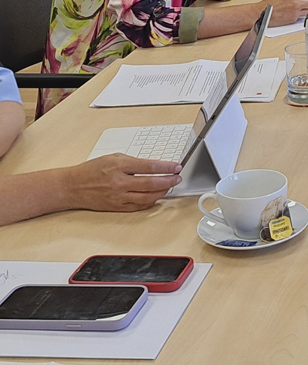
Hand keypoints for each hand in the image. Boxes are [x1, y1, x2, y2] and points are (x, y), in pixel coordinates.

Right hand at [66, 154, 181, 211]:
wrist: (72, 186)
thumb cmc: (92, 170)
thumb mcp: (114, 157)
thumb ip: (134, 162)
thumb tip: (154, 166)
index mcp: (119, 166)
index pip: (150, 167)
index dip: (167, 167)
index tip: (176, 166)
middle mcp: (119, 183)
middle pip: (151, 183)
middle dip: (169, 180)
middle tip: (177, 177)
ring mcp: (118, 197)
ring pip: (147, 197)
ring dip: (162, 192)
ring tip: (169, 186)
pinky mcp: (116, 207)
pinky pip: (138, 206)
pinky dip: (150, 201)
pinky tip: (156, 196)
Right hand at [266, 0, 307, 25]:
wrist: (261, 14)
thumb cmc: (269, 4)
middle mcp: (296, 3)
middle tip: (307, 2)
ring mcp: (296, 12)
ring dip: (306, 9)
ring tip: (299, 8)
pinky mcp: (293, 19)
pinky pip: (301, 17)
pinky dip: (299, 15)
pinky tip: (292, 13)